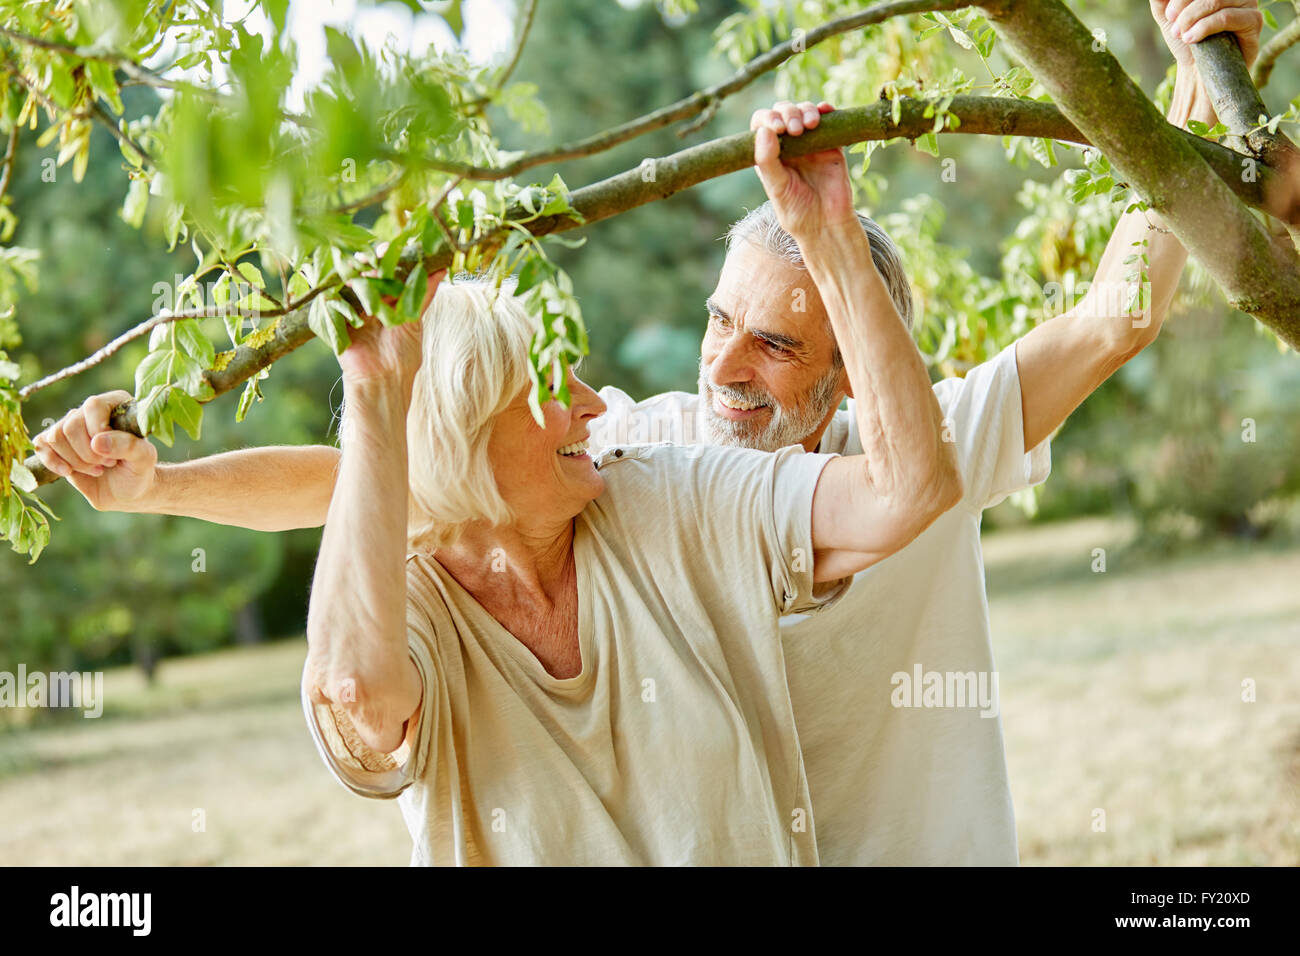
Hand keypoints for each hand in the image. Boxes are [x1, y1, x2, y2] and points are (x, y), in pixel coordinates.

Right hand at [31, 390, 158, 509]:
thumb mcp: (144, 458)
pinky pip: (41, 445)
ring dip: (75, 460)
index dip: (98, 431)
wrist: (126, 490)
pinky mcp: (56, 445)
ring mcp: (70, 427)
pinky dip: (53, 462)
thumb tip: (97, 442)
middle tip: (107, 464)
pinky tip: (69, 472)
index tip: (114, 454)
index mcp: (114, 404)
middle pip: (71, 425)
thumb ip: (129, 446)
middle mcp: (89, 411)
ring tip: (97, 469)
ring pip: (55, 436)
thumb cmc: (138, 470)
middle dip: (88, 453)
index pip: (93, 406)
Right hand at [337, 262, 445, 398]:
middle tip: (380, 253)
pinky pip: (333, 299)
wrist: (383, 380)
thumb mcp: (414, 320)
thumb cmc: (402, 355)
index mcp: (389, 299)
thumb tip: (442, 269)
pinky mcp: (335, 318)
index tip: (396, 247)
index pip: (388, 270)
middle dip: (373, 260)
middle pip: (368, 272)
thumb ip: (423, 294)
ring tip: (366, 267)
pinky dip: (338, 289)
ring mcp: (351, 307)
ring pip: (351, 281)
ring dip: (357, 271)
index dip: (391, 257)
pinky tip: (346, 280)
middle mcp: (369, 300)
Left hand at [751, 100, 856, 240]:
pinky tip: (824, 111)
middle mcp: (789, 145)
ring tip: (810, 125)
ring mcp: (810, 142)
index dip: (767, 118)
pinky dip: (825, 109)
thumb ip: (767, 161)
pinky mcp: (831, 143)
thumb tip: (764, 130)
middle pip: (783, 111)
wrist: (827, 223)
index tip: (777, 128)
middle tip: (794, 129)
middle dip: (787, 112)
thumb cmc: (797, 211)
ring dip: (806, 110)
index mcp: (770, 155)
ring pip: (804, 111)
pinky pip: (828, 119)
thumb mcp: (777, 189)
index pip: (762, 125)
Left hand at [1153, 0, 1262, 68]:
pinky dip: (1204, 27)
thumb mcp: (1169, 18)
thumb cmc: (1186, 41)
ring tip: (1181, 34)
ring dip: (1191, 17)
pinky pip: (1227, 16)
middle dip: (1185, 7)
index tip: (1169, 14)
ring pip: (1217, 0)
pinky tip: (1191, 39)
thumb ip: (1163, 0)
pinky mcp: (1253, 21)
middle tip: (1173, 25)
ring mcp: (1248, 4)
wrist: (1197, 71)